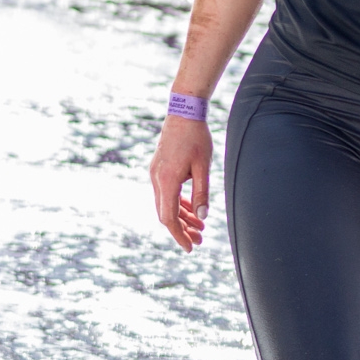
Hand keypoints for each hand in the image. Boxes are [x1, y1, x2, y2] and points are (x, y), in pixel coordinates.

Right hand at [149, 115, 212, 251]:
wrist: (183, 112)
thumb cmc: (196, 137)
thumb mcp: (203, 167)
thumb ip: (202, 193)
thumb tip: (202, 217)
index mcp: (167, 181)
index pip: (168, 218)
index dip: (179, 235)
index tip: (189, 248)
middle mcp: (157, 179)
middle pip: (166, 214)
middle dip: (182, 229)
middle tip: (199, 240)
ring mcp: (156, 174)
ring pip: (166, 204)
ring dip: (182, 216)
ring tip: (199, 227)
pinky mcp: (159, 169)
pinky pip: (167, 192)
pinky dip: (178, 203)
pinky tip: (191, 209)